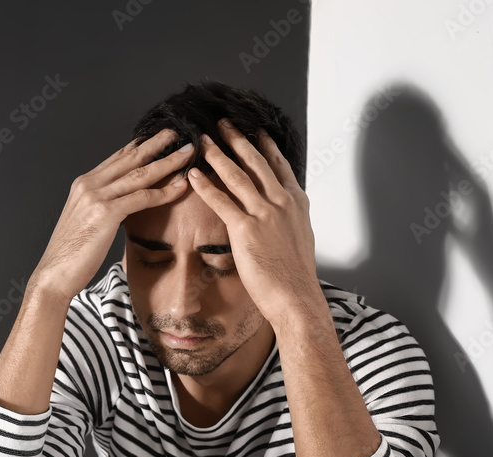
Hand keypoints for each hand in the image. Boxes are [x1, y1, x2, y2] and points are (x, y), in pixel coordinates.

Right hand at [31, 128, 194, 302]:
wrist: (54, 273)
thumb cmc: (71, 254)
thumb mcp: (84, 221)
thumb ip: (100, 207)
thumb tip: (120, 206)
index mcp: (83, 185)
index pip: (116, 159)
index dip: (138, 147)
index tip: (157, 139)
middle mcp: (89, 185)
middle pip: (129, 159)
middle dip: (155, 144)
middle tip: (175, 133)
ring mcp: (96, 197)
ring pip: (139, 174)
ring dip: (166, 162)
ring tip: (186, 153)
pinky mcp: (106, 213)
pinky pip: (142, 198)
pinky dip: (164, 191)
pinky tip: (180, 186)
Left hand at [186, 120, 321, 328]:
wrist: (296, 296)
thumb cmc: (296, 275)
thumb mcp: (300, 238)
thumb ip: (289, 220)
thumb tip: (283, 215)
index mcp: (296, 203)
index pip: (279, 166)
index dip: (265, 146)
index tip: (256, 131)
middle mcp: (281, 202)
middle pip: (256, 162)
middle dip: (238, 140)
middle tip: (223, 123)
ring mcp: (264, 213)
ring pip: (237, 175)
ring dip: (217, 155)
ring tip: (203, 140)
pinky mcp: (246, 229)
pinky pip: (221, 201)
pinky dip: (205, 186)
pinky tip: (193, 175)